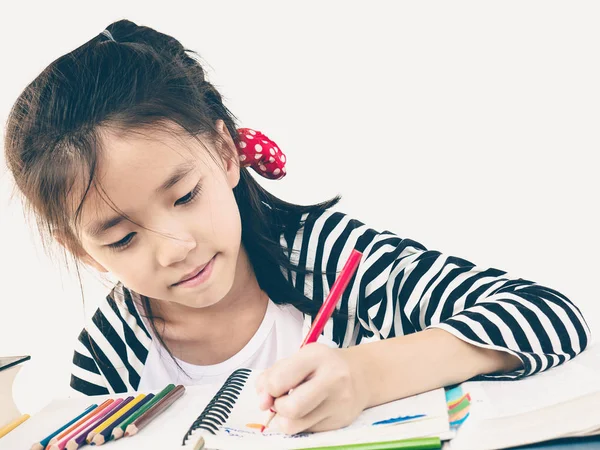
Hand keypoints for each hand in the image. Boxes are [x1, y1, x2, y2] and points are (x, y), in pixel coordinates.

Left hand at [255, 343, 369, 433]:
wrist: (360, 374)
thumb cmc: (320, 365)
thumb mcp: (298, 358)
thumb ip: (272, 375)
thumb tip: (263, 402)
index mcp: (316, 356)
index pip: (279, 380)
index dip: (268, 388)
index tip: (272, 387)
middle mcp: (332, 379)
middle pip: (290, 408)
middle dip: (278, 407)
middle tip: (282, 399)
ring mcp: (339, 403)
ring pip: (295, 425)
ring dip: (285, 418)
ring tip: (293, 406)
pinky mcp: (340, 421)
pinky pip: (306, 430)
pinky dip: (300, 422)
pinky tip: (309, 409)